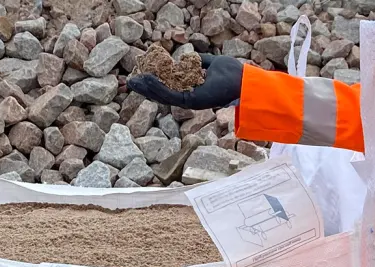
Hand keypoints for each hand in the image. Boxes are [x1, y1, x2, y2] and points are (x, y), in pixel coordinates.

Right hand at [126, 54, 243, 110]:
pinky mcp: (191, 102)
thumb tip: (188, 57)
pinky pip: (170, 94)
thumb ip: (198, 61)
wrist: (244, 82)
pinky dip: (157, 87)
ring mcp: (190, 102)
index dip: (154, 84)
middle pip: (162, 94)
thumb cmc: (232, 73)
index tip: (141, 77)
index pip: (169, 89)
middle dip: (145, 88)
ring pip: (163, 96)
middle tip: (130, 83)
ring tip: (134, 82)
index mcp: (193, 91)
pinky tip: (146, 80)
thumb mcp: (211, 63)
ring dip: (147, 88)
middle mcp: (190, 99)